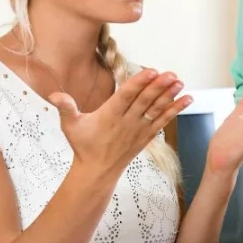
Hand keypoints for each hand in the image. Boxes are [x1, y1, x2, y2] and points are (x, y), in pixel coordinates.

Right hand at [51, 69, 191, 178]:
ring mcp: (139, 129)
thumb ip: (66, 108)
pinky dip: (176, 110)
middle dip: (158, 87)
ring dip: (169, 96)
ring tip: (180, 82)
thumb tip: (54, 94)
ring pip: (156, 110)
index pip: (127, 95)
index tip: (152, 71)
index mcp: (110, 115)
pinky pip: (164, 121)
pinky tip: (188, 99)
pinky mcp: (147, 136)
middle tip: (171, 74)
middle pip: (145, 101)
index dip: (140, 83)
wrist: (97, 171)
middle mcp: (127, 121)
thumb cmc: (83, 145)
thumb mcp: (70, 126)